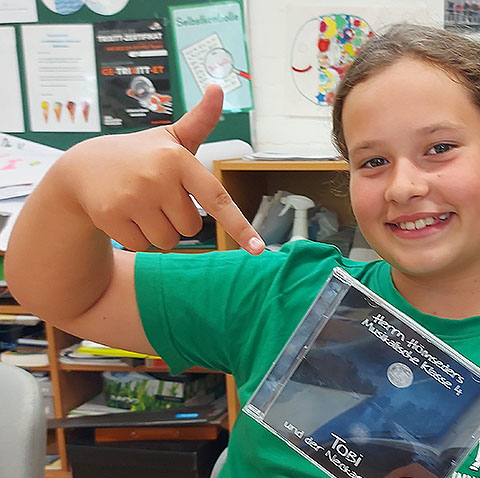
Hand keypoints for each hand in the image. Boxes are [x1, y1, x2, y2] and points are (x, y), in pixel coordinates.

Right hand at [60, 84, 263, 253]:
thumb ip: (200, 121)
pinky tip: (125, 215)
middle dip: (178, 220)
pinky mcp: (111, 216)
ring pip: (168, 241)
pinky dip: (137, 239)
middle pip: (190, 227)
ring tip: (142, 206)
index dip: (239, 225)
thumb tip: (218, 87)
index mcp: (179, 159)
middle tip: (158, 198)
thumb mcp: (171, 137)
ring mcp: (133, 197)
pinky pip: (143, 246)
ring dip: (159, 232)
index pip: (216, 198)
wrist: (83, 167)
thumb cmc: (140, 155)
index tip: (257, 248)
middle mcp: (158, 177)